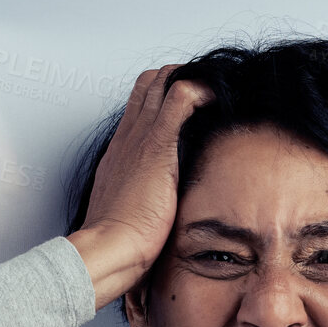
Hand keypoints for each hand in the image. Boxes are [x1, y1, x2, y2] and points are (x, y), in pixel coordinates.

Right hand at [69, 65, 213, 308]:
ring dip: (191, 79)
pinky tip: (218, 99)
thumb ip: (142, 205)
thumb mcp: (129, 216)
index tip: (188, 105)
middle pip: (148, 84)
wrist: (109, 248)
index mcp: (120, 153)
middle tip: (205, 93)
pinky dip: (202, 91)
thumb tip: (159, 218)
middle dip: (178, 79)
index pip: (139, 105)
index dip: (162, 95)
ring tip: (216, 92)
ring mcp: (140, 138)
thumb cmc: (118, 243)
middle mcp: (127, 138)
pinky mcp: (157, 145)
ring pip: (162, 81)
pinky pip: (180, 98)